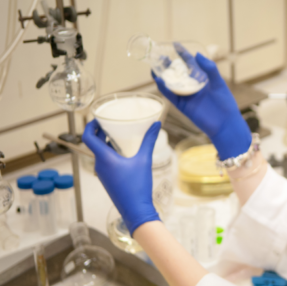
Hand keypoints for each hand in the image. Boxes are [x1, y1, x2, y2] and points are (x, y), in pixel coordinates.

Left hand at [82, 119, 160, 236]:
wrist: (135, 210)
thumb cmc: (137, 187)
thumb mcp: (145, 160)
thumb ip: (149, 141)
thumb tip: (156, 124)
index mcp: (104, 158)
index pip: (88, 138)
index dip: (90, 125)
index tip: (97, 118)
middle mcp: (100, 165)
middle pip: (93, 144)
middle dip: (100, 132)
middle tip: (110, 122)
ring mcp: (103, 173)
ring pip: (99, 153)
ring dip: (105, 143)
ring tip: (117, 134)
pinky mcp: (108, 179)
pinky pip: (104, 162)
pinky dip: (110, 153)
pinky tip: (123, 152)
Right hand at [153, 43, 250, 159]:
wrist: (225, 124)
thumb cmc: (225, 103)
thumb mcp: (219, 83)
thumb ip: (210, 69)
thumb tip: (197, 54)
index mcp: (202, 78)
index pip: (190, 63)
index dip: (182, 54)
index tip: (175, 45)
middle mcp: (193, 86)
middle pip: (177, 72)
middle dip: (168, 64)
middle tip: (159, 55)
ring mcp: (187, 96)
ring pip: (171, 84)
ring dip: (162, 75)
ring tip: (154, 66)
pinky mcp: (183, 106)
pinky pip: (172, 96)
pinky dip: (165, 89)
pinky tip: (159, 80)